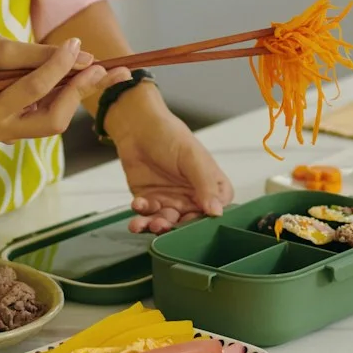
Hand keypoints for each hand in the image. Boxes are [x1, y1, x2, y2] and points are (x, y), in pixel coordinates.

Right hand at [0, 35, 124, 144]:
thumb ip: (40, 54)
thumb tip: (85, 57)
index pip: (33, 89)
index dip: (59, 66)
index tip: (77, 45)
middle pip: (52, 120)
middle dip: (79, 92)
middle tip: (107, 68)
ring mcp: (8, 135)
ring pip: (54, 119)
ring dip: (79, 94)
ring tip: (106, 71)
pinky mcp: (18, 129)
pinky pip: (49, 114)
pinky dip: (68, 96)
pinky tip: (88, 79)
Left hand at [106, 89, 233, 232]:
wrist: (136, 125)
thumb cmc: (169, 134)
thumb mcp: (192, 157)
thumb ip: (206, 184)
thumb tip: (217, 211)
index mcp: (209, 184)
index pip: (217, 209)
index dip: (208, 219)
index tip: (196, 221)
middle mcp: (191, 196)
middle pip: (189, 221)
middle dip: (177, 227)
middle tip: (165, 225)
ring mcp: (170, 200)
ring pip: (167, 221)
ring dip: (157, 225)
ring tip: (148, 223)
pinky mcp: (149, 201)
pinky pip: (147, 215)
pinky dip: (141, 214)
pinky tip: (137, 204)